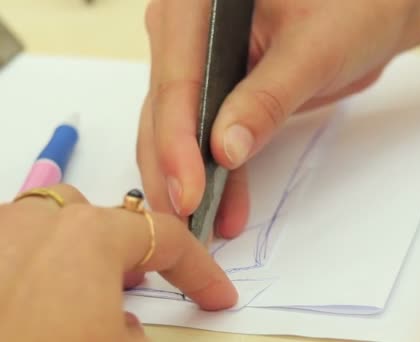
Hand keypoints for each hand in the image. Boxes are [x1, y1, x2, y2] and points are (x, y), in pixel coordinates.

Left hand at [0, 185, 236, 340]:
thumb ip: (134, 336)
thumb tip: (122, 329)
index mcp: (90, 237)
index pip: (167, 240)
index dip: (201, 272)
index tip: (218, 298)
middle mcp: (36, 222)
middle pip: (99, 220)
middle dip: (124, 253)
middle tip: (135, 292)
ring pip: (45, 227)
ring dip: (71, 258)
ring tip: (73, 302)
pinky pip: (8, 248)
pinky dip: (26, 270)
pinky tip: (23, 305)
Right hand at [137, 0, 419, 238]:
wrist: (375, 13)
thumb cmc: (352, 10)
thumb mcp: (311, 53)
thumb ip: (265, 100)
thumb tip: (224, 150)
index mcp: (196, 2)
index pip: (177, 80)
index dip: (177, 143)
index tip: (189, 193)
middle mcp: (188, 28)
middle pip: (166, 108)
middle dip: (173, 169)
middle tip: (185, 223)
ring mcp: (202, 59)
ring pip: (180, 127)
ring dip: (190, 178)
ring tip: (202, 228)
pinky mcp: (222, 86)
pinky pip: (208, 132)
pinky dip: (215, 171)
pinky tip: (224, 206)